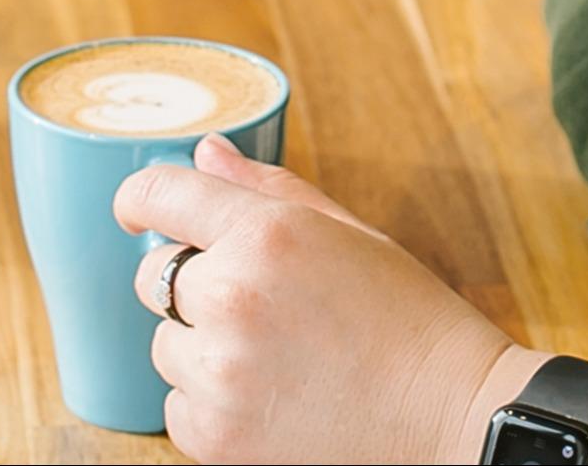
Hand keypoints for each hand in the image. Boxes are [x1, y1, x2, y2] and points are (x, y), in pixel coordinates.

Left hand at [118, 135, 525, 463]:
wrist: (449, 415)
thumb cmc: (407, 318)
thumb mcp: (348, 233)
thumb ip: (267, 188)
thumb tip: (206, 152)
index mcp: (267, 232)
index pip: (159, 194)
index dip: (140, 199)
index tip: (139, 210)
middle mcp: (231, 295)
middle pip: (154, 275)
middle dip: (193, 281)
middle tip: (260, 301)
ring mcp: (218, 371)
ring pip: (165, 343)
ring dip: (201, 345)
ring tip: (278, 355)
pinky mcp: (213, 436)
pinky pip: (176, 403)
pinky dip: (209, 401)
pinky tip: (271, 396)